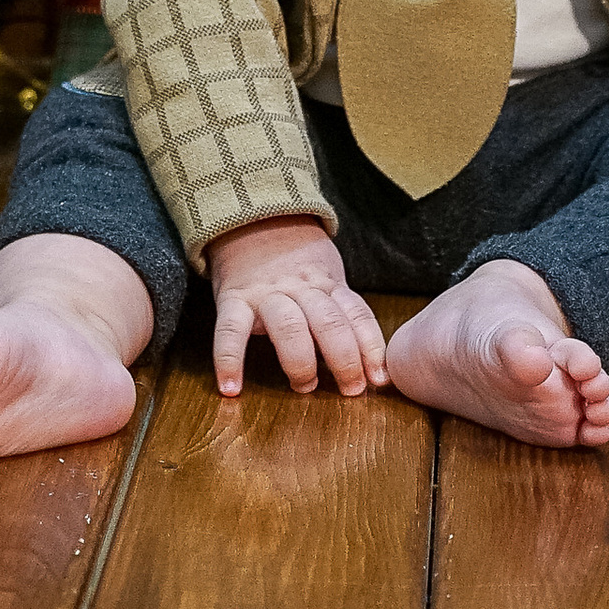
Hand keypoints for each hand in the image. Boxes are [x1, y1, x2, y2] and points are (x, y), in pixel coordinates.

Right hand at [207, 217, 389, 400]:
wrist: (250, 218)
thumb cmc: (294, 259)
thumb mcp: (325, 275)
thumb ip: (339, 311)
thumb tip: (364, 361)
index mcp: (327, 283)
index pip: (356, 315)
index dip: (371, 348)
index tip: (379, 379)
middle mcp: (300, 287)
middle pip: (329, 323)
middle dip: (344, 360)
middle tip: (350, 390)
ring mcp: (266, 293)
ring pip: (289, 327)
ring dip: (301, 362)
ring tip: (304, 387)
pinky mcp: (233, 298)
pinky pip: (230, 330)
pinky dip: (229, 360)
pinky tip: (231, 388)